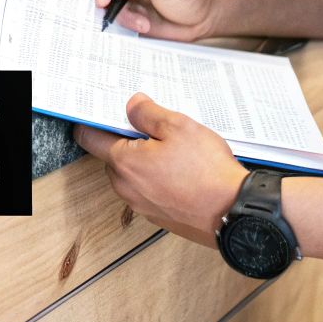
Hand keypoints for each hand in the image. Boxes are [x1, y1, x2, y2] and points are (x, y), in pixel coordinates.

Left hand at [73, 93, 246, 246]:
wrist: (233, 212)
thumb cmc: (207, 172)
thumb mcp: (178, 127)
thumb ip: (148, 114)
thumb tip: (132, 105)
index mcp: (124, 163)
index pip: (89, 138)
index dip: (94, 121)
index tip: (104, 111)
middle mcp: (127, 187)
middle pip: (113, 156)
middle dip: (128, 140)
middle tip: (155, 127)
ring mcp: (142, 204)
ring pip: (132, 174)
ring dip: (146, 160)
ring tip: (176, 150)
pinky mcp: (159, 215)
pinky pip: (149, 190)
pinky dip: (159, 178)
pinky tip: (183, 170)